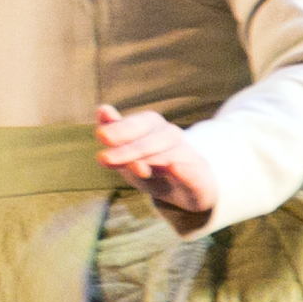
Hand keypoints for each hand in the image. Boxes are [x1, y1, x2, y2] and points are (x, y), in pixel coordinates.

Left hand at [94, 102, 218, 227]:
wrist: (190, 192)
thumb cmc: (154, 170)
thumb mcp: (130, 157)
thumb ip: (116, 138)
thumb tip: (102, 109)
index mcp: (152, 129)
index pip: (137, 124)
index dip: (119, 129)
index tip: (100, 135)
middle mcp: (171, 137)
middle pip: (151, 138)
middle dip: (128, 148)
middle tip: (105, 158)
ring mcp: (188, 156)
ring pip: (170, 153)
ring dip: (151, 159)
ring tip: (135, 168)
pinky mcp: (201, 176)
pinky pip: (193, 172)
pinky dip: (184, 170)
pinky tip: (174, 168)